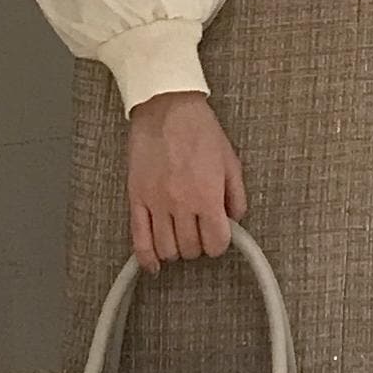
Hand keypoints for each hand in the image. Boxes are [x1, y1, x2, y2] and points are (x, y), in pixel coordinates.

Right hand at [127, 91, 247, 273]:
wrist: (165, 106)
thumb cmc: (199, 129)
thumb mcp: (230, 161)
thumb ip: (236, 195)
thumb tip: (235, 220)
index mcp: (207, 196)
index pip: (216, 243)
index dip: (219, 244)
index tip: (218, 237)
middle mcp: (181, 205)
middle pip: (191, 249)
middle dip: (198, 245)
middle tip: (199, 232)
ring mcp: (156, 203)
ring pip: (167, 249)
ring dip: (176, 250)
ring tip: (179, 238)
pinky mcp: (137, 199)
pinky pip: (139, 239)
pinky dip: (147, 258)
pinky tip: (153, 266)